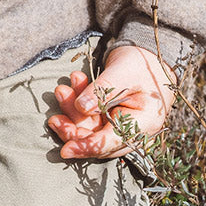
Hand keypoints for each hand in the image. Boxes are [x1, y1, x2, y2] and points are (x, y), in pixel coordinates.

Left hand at [48, 44, 175, 159]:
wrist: (151, 55)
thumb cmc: (142, 62)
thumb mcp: (122, 72)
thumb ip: (103, 91)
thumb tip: (81, 108)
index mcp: (145, 123)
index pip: (111, 142)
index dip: (87, 147)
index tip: (65, 149)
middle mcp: (135, 131)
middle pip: (98, 140)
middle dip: (74, 129)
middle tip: (54, 118)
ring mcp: (123, 126)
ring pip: (92, 129)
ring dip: (73, 113)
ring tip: (61, 91)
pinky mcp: (113, 119)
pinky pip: (92, 119)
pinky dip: (79, 105)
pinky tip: (72, 85)